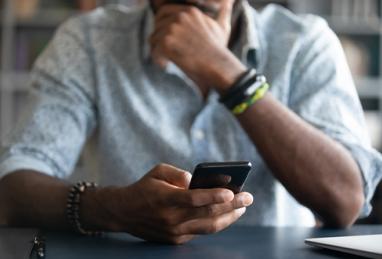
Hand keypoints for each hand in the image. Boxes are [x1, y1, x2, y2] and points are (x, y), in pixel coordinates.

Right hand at [86, 164, 252, 243]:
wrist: (124, 212)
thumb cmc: (144, 187)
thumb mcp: (157, 171)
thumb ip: (178, 173)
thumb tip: (196, 180)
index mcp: (165, 199)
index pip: (193, 199)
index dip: (213, 196)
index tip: (231, 193)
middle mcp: (171, 218)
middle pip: (207, 214)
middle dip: (232, 206)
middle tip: (248, 197)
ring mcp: (174, 232)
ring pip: (208, 227)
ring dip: (229, 218)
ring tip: (242, 208)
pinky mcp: (175, 240)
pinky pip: (200, 231)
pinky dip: (215, 223)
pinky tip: (226, 215)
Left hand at [150, 0, 245, 93]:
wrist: (217, 65)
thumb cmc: (219, 50)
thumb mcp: (222, 26)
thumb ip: (223, 12)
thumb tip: (230, 1)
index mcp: (190, 11)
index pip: (164, 10)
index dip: (161, 23)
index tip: (164, 35)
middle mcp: (180, 17)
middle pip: (157, 23)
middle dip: (158, 35)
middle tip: (162, 48)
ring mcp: (172, 29)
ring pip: (154, 37)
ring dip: (157, 49)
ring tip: (166, 59)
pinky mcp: (167, 42)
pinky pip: (154, 50)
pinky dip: (158, 59)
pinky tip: (165, 64)